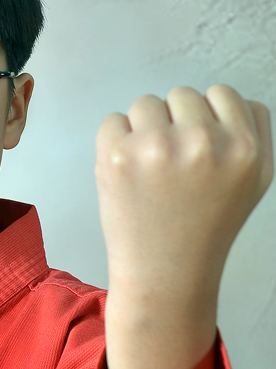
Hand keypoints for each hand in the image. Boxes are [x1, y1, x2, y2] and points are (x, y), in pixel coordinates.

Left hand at [95, 84, 272, 305]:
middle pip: (181, 96)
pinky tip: (128, 172)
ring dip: (144, 129)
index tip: (196, 146)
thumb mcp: (255, 182)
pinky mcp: (118, 155)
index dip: (206, 118)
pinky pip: (112, 120)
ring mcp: (157, 147)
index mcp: (244, 148)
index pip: (223, 94)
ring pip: (145, 104)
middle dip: (174, 123)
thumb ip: (253, 133)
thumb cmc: (205, 228)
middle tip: (171, 165)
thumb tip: (227, 99)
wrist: (164, 274)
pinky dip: (115, 141)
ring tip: (150, 170)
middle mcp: (203, 143)